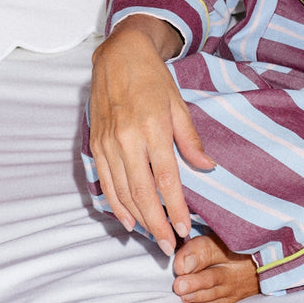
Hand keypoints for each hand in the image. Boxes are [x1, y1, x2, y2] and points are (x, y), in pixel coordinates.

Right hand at [88, 15, 213, 255]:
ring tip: (153, 237)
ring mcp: (108, 144)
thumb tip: (207, 168)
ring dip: (138, 219)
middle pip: (143, 193)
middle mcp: (127, 140)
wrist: (118, 56)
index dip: (176, 208)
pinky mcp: (96, 145)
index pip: (167, 179)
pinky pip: (106, 183)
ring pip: (122, 193)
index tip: (185, 228)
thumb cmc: (153, 79)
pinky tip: (127, 219)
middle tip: (168, 246)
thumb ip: (191, 140)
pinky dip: (116, 205)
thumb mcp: (179, 105)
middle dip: (156, 224)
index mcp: (153, 129)